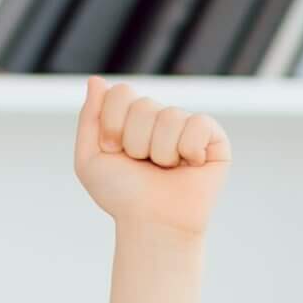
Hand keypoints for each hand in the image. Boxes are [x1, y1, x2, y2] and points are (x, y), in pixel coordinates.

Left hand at [72, 76, 229, 238]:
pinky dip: (188, 150)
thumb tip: (96, 80)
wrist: (153, 223)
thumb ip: (89, 118)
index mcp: (131, 118)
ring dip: (160, 152)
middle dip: (135, 142)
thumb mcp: (89, 159)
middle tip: (142, 164)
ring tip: (165, 169)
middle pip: (143, 104)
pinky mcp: (214, 137)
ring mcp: (186, 125)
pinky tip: (190, 165)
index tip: (113, 151)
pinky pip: (197, 124)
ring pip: (169, 117)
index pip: (121, 93)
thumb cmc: (122, 195)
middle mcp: (159, 117)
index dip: (112, 125)